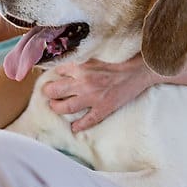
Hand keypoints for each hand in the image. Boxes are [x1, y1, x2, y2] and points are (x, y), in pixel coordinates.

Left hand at [41, 55, 157, 131]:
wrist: (137, 72)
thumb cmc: (117, 64)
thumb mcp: (94, 58)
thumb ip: (79, 63)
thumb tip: (64, 69)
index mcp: (81, 67)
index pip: (59, 72)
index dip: (54, 76)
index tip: (53, 80)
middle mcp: (84, 82)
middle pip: (56, 91)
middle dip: (49, 93)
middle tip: (49, 94)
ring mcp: (93, 97)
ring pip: (67, 107)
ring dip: (57, 108)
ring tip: (55, 107)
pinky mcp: (103, 108)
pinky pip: (87, 120)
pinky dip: (79, 126)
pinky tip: (74, 128)